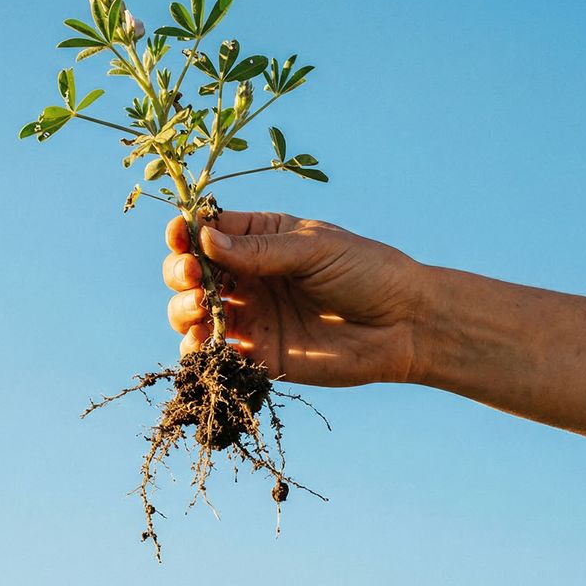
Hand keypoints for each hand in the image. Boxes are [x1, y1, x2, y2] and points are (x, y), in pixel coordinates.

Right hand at [163, 211, 426, 386]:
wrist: (404, 325)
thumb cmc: (367, 272)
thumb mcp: (313, 249)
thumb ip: (259, 249)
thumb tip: (203, 241)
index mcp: (260, 237)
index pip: (207, 230)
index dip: (185, 231)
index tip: (181, 236)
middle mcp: (249, 275)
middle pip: (191, 271)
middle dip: (180, 272)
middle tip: (195, 278)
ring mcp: (251, 315)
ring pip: (192, 312)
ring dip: (183, 309)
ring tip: (202, 307)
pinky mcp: (259, 354)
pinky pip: (213, 353)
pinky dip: (196, 349)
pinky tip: (202, 342)